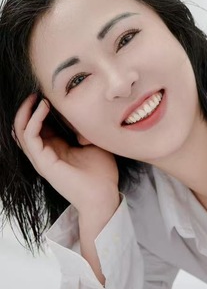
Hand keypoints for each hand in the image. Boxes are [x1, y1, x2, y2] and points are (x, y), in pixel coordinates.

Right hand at [12, 94, 118, 209]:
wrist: (103, 196)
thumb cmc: (102, 174)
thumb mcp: (94, 144)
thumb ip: (85, 130)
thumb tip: (79, 116)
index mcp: (56, 149)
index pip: (40, 126)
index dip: (42, 110)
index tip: (51, 94)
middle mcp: (45, 154)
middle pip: (25, 127)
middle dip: (28, 108)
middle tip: (37, 92)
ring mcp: (42, 159)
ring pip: (21, 130)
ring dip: (26, 111)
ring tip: (36, 97)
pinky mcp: (43, 162)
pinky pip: (29, 136)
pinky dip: (33, 120)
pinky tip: (43, 108)